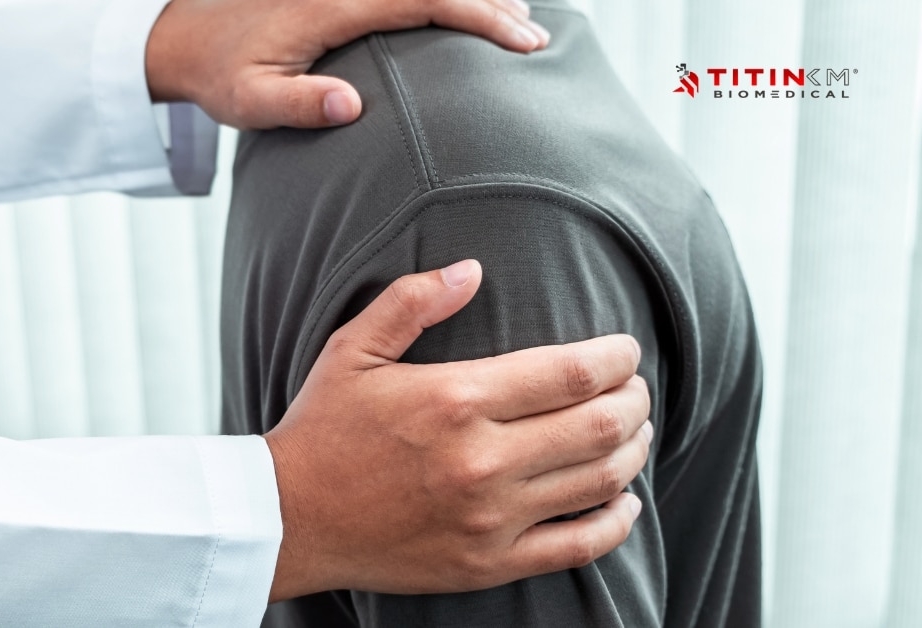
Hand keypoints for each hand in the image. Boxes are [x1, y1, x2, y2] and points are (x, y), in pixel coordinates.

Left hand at [146, 0, 549, 128]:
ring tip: (521, 18)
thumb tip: (351, 107)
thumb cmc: (221, 74)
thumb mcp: (248, 102)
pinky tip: (466, 8)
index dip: (480, 19)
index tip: (522, 44)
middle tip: (537, 40)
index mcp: (334, 6)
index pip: (425, 2)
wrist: (186, 35)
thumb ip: (297, 104)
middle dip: (493, 5)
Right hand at [265, 260, 651, 600]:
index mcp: (456, 398)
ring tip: (633, 432)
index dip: (618, 357)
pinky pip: (579, 546)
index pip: (574, 372)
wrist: (289, 519)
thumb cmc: (323, 428)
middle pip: (601, 425)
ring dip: (633, 451)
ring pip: (601, 481)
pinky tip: (624, 500)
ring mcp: (490, 518)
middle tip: (635, 389)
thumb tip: (473, 268)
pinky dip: (617, 521)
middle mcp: (482, 460)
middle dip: (636, 400)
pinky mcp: (490, 564)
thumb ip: (412, 301)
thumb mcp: (352, 349)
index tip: (626, 350)